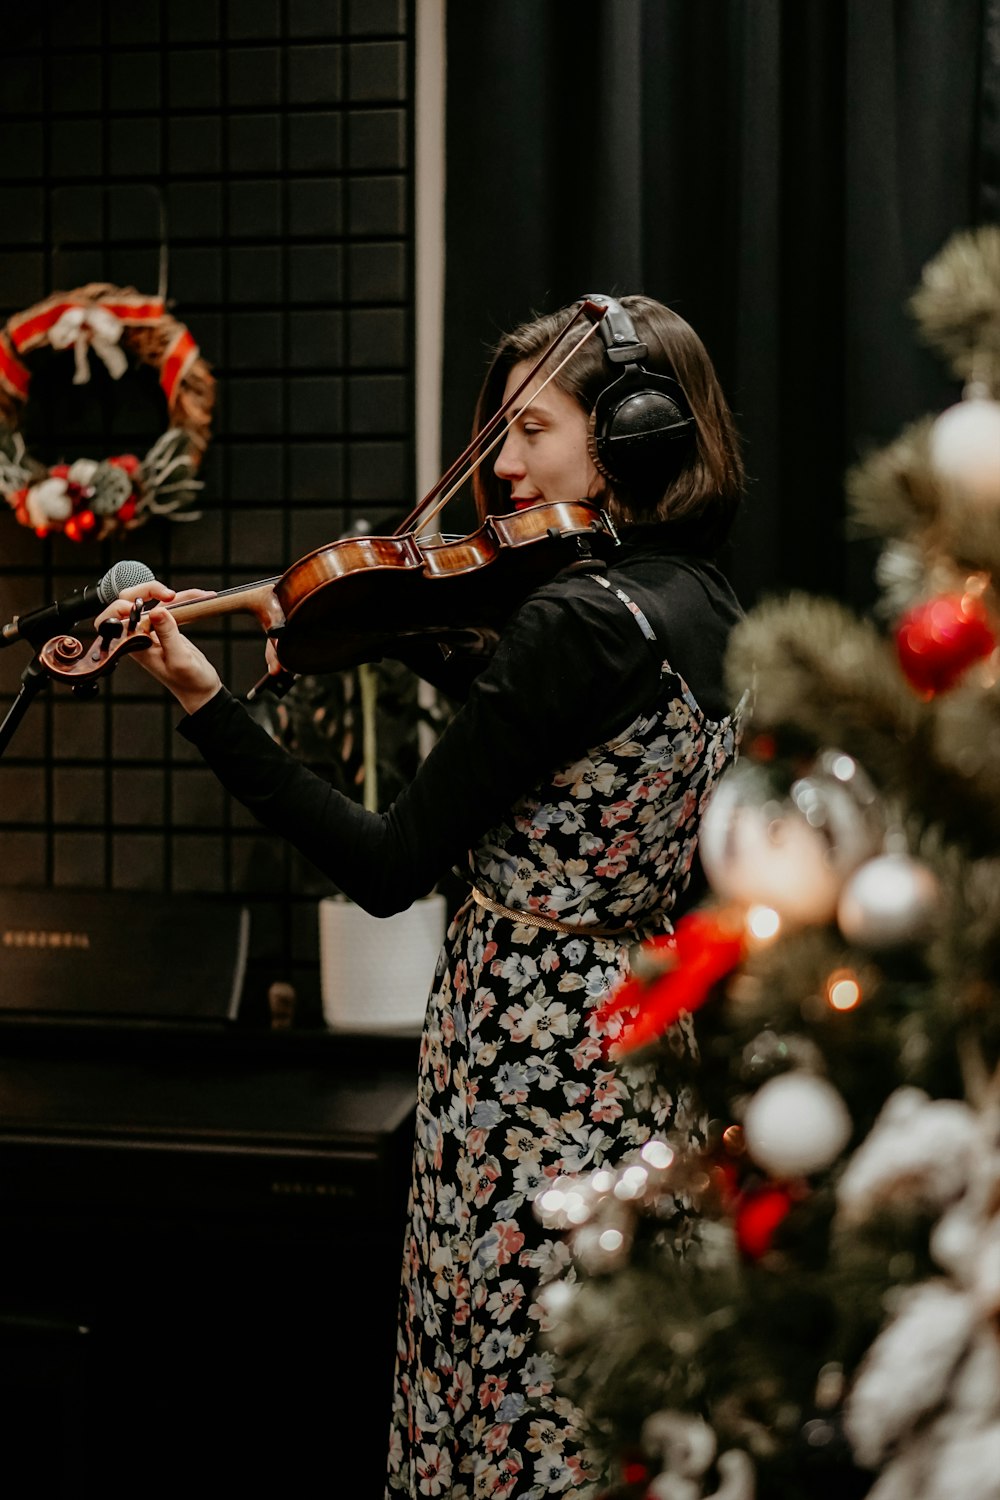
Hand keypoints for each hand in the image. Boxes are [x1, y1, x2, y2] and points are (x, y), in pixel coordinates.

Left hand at [94, 580, 221, 714]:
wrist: (201, 690)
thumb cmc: (189, 682)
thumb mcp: (180, 659)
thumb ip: (167, 634)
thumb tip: (155, 611)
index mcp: (134, 645)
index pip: (111, 620)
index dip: (120, 607)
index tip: (144, 606)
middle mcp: (138, 635)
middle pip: (129, 600)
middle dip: (148, 591)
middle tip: (170, 595)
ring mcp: (151, 629)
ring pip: (152, 599)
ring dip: (173, 594)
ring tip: (198, 595)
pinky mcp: (165, 626)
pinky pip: (170, 605)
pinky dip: (186, 599)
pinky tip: (202, 597)